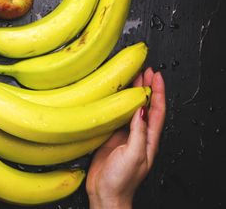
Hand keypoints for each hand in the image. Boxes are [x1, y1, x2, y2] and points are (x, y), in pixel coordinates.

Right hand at [86, 68, 165, 208]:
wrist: (105, 194)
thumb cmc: (121, 180)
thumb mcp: (134, 154)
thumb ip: (138, 132)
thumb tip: (141, 109)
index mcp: (149, 140)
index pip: (157, 110)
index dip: (158, 92)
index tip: (156, 75)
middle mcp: (138, 136)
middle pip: (145, 106)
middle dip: (147, 87)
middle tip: (143, 69)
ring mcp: (124, 136)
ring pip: (130, 108)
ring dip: (131, 93)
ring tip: (130, 76)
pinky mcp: (110, 137)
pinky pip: (115, 116)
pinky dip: (115, 103)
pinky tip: (111, 96)